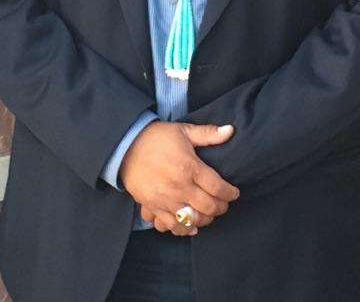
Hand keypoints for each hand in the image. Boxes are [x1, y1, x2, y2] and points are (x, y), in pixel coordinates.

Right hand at [120, 121, 238, 235]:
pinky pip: (169, 226)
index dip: (230, 193)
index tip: (234, 193)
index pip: (217, 187)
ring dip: (204, 220)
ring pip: (191, 220)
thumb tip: (230, 130)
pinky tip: (189, 225)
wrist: (126, 146)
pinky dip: (181, 229)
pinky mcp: (152, 207)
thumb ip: (208, 133)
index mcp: (189, 167)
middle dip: (220, 208)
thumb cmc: (157, 137)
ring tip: (208, 214)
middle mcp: (179, 187)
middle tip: (224, 204)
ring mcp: (165, 200)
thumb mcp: (184, 130)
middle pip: (208, 207)